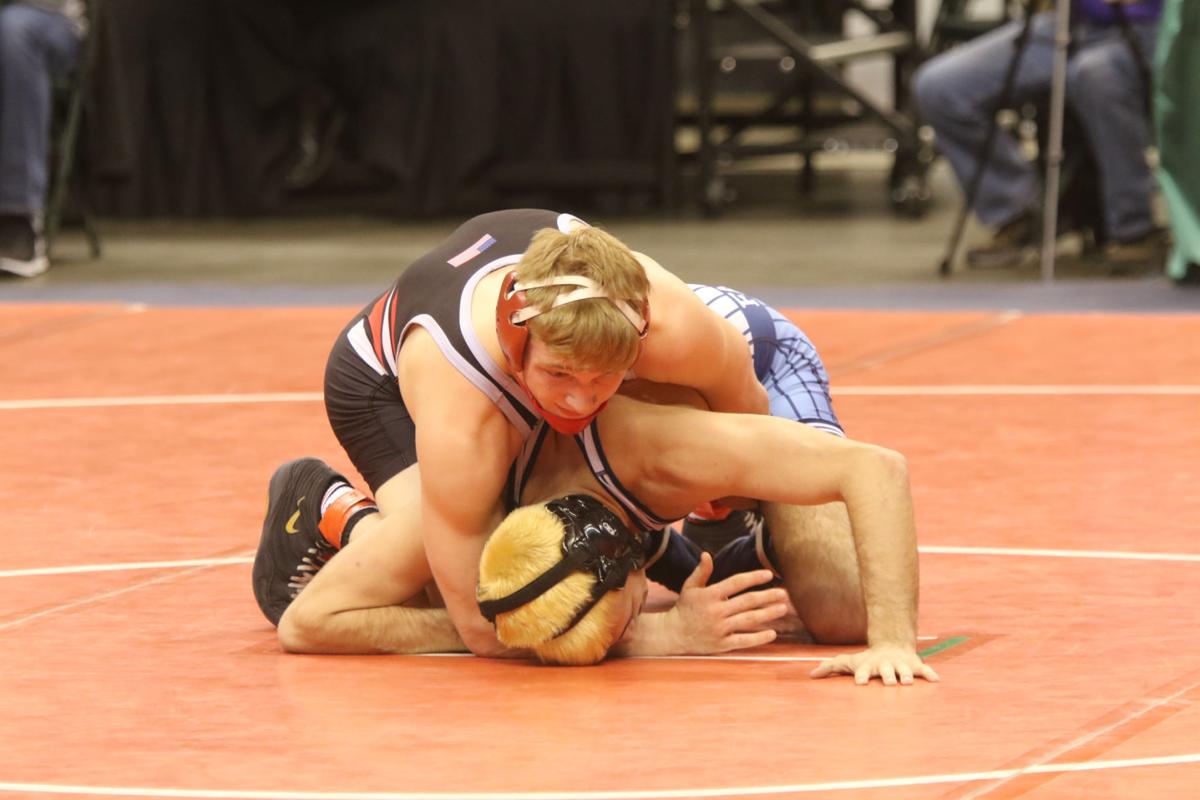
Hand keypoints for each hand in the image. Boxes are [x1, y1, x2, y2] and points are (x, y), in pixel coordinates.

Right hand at [666, 552, 789, 653]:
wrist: (673, 634)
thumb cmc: (685, 608)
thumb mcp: (690, 587)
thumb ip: (701, 572)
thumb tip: (707, 554)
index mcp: (710, 595)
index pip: (736, 583)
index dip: (753, 577)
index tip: (769, 574)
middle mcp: (716, 611)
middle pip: (747, 601)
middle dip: (768, 596)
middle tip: (784, 593)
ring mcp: (719, 628)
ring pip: (749, 620)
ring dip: (768, 614)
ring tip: (782, 609)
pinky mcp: (721, 644)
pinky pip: (744, 640)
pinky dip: (759, 638)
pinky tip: (772, 633)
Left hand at [811, 644, 939, 685]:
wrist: (891, 646)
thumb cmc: (867, 661)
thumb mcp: (849, 662)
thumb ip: (830, 667)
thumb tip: (811, 675)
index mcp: (869, 666)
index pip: (863, 670)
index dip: (861, 675)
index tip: (860, 682)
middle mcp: (885, 665)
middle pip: (886, 671)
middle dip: (887, 675)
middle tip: (888, 682)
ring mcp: (901, 665)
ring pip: (905, 670)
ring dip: (907, 675)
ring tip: (908, 682)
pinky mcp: (915, 665)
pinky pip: (924, 670)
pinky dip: (930, 674)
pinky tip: (936, 680)